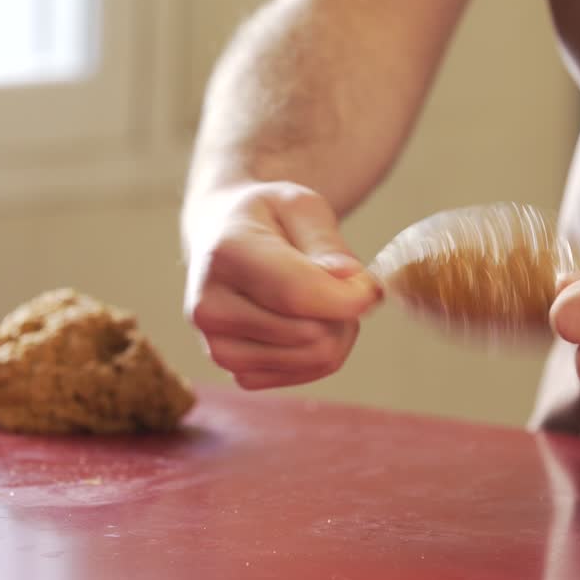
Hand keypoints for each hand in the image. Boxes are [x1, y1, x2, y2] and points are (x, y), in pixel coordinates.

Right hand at [182, 181, 380, 389]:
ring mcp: (218, 347)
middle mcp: (210, 308)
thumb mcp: (300, 205)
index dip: (350, 297)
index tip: (370, 285)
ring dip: (336, 332)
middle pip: (314, 335)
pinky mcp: (236, 371)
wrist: (222, 237)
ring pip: (316, 359)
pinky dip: (319, 352)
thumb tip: (350, 282)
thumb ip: (327, 242)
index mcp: (225, 255)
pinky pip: (306, 375)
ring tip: (320, 299)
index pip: (298, 294)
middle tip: (338, 283)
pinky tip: (305, 322)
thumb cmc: (267, 218)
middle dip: (344, 311)